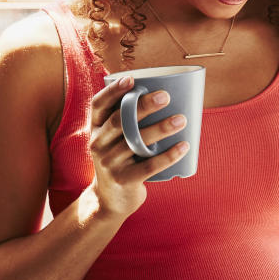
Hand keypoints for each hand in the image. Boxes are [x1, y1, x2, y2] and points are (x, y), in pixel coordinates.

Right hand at [87, 76, 189, 216]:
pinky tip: (184, 146)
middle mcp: (97, 144)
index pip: (98, 105)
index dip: (113, 91)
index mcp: (94, 129)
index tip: (132, 79)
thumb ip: (126, 120)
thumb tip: (163, 92)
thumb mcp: (112, 140)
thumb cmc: (119, 159)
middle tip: (166, 96)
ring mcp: (109, 164)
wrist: (108, 201)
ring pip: (136, 142)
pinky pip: (149, 166)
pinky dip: (169, 155)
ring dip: (161, 128)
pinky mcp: (124, 180)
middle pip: (120, 120)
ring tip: (182, 119)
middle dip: (143, 106)